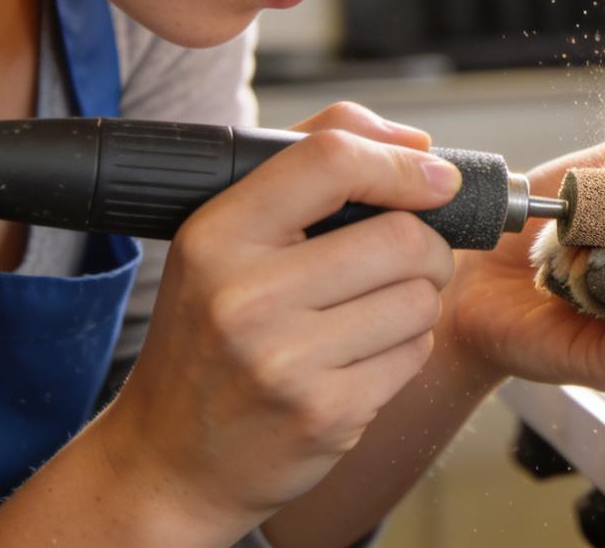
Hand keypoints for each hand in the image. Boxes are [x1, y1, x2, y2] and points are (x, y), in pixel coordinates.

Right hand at [94, 103, 453, 533]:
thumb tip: (419, 143)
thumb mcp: (226, 240)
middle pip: (401, 237)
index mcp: (216, 235)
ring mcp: (285, 361)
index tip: (436, 179)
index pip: (331, 161)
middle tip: (408, 261)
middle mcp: (244, 297)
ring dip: (417, 301)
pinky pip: (416, 353)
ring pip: (420, 298)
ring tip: (370, 313)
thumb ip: (311, 168)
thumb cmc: (207, 337)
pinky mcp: (326, 413)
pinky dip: (406, 350)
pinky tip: (359, 359)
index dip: (401, 163)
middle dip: (428, 246)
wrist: (168, 462)